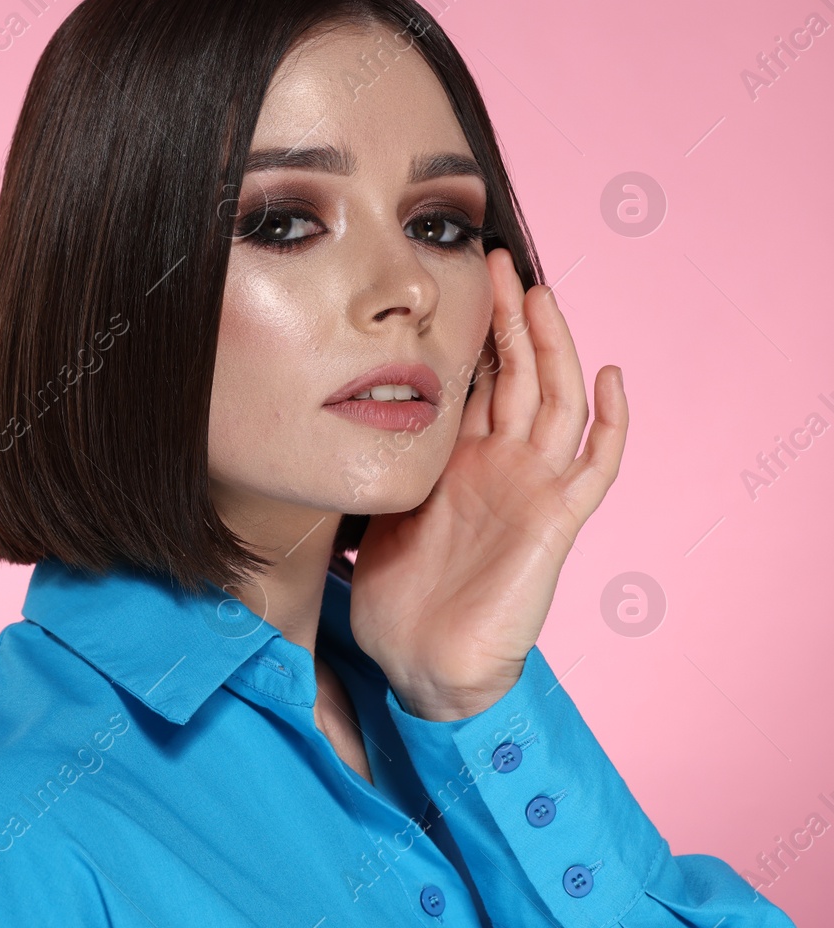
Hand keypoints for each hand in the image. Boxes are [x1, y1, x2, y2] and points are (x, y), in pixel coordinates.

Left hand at [348, 248, 628, 721]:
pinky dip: (611, 420)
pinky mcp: (556, 519)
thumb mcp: (373, 513)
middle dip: (508, 319)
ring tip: (538, 291)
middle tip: (496, 263)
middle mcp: (499, 466)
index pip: (474, 382)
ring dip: (551, 345)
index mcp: (455, 462)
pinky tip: (612, 375)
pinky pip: (596, 464)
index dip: (473, 335)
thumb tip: (314, 430)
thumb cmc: (394, 603)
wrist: (421, 665)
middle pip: (515, 375)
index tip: (460, 285)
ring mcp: (532, 488)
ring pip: (555, 399)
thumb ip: (369, 467)